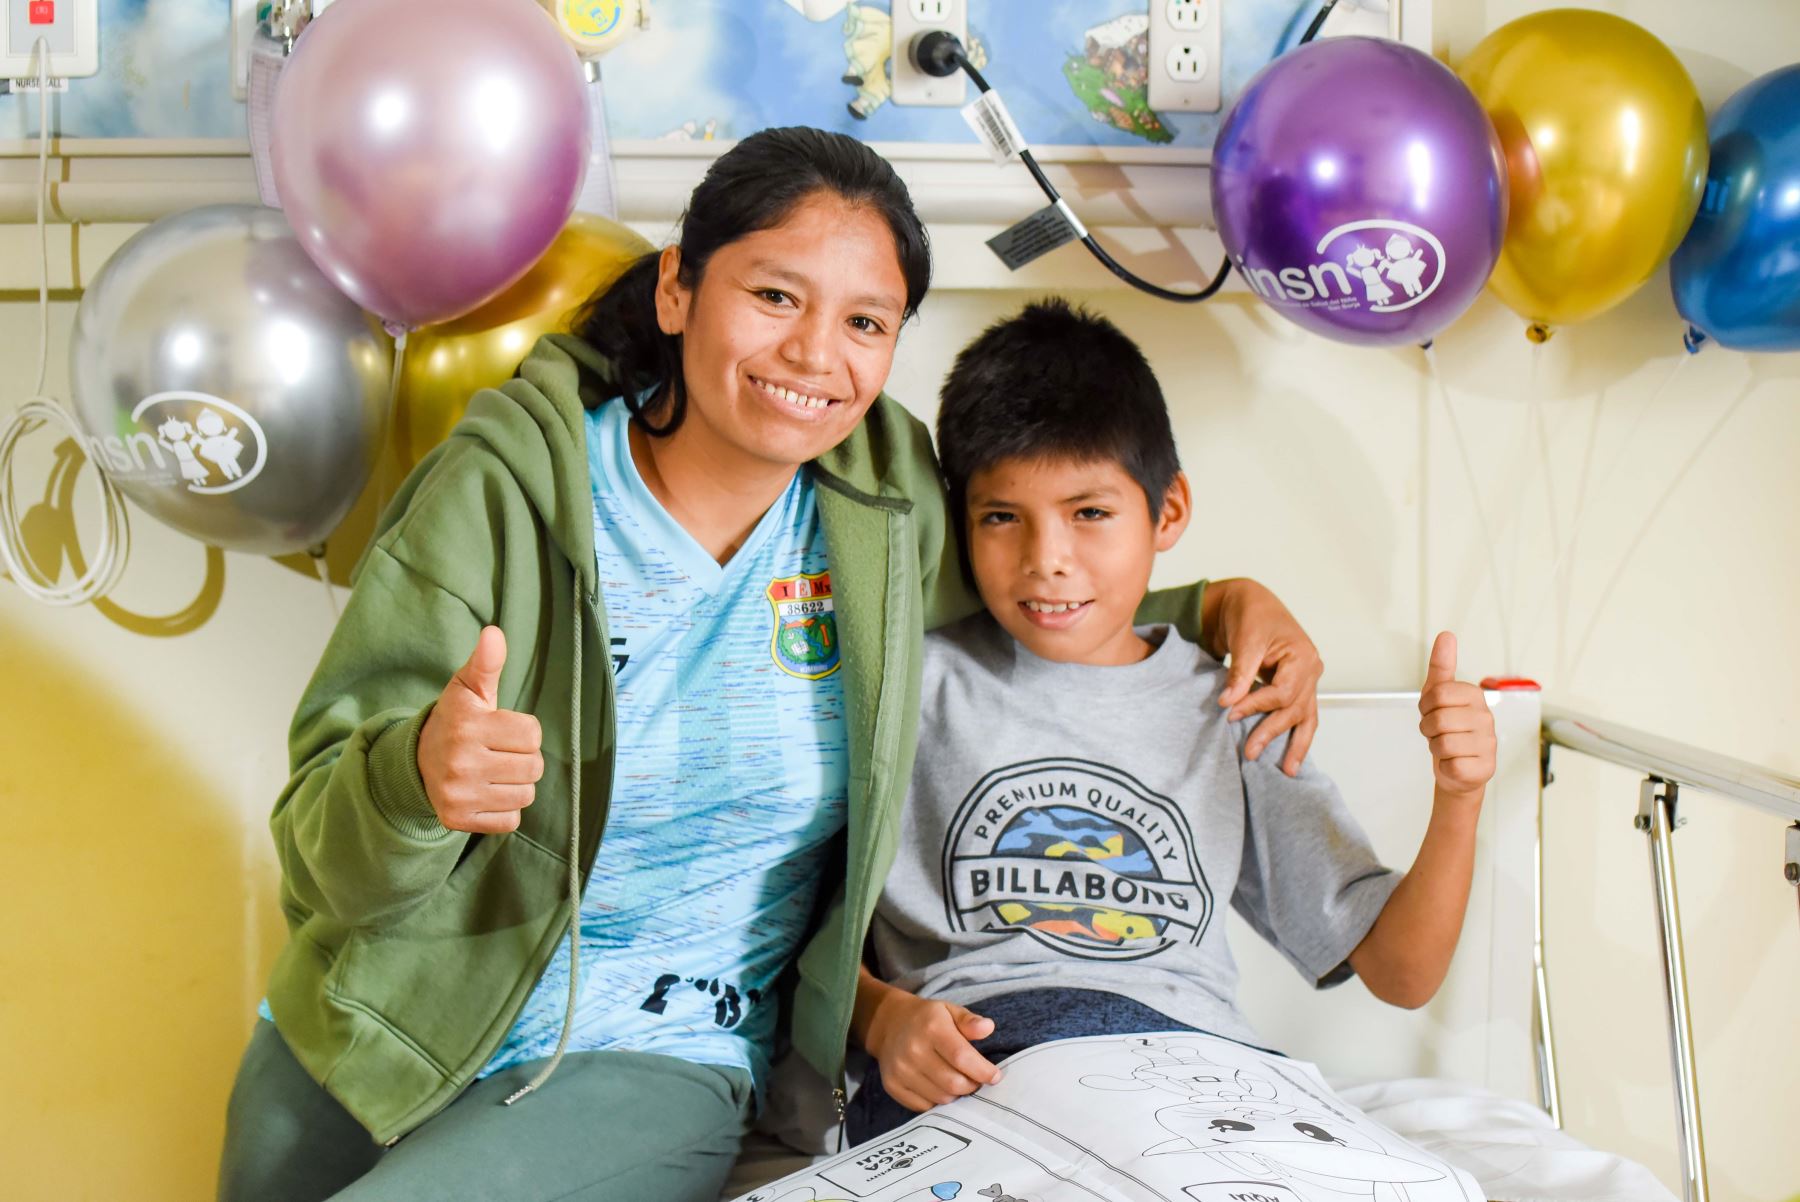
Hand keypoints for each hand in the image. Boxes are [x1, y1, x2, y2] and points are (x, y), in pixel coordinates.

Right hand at [417, 626, 543, 833]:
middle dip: (523, 758)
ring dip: (516, 784)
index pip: (532, 735)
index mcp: (468, 727)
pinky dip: (505, 809)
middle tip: (499, 752)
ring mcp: (458, 794)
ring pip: (525, 794)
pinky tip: (486, 792)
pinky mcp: (457, 819)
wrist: (417, 761)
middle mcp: (461, 762)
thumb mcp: (468, 688)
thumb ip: (486, 662)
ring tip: (494, 772)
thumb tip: (494, 633)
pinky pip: (510, 820)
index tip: (503, 729)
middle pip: (533, 767)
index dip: (524, 731)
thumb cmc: (455, 720)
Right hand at [863, 988, 1002, 1111]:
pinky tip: (938, 1086)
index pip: (962, 1057)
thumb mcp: (949, 1010)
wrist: (889, 1024)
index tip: (995, 1076)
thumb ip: (969, 1021)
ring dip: (955, 1094)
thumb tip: (988, 1028)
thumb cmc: (927, 1019)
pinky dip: (937, 1101)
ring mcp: (901, 1070)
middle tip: (975, 1079)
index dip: (982, 1071)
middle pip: (953, 1083)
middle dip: (972, 1085)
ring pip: (941, 1098)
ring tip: (957, 1080)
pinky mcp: (892, 1086)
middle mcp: (913, 1050)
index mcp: (931, 1028)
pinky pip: (924, 1106)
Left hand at [1213, 579, 1323, 775]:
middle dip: (1272, 732)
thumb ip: (1240, 672)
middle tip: (1250, 753)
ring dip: (1295, 744)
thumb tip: (1228, 703)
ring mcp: (1307, 680)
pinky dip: (1295, 734)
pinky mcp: (1296, 687)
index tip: (1230, 714)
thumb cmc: (1251, 615)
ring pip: (1305, 718)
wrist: (1251, 603)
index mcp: (1303, 656)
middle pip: (1294, 709)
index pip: (1282, 692)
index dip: (1256, 706)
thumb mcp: (1245, 639)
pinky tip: (1290, 756)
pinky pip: (1300, 714)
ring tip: (1288, 771)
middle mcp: (1311, 670)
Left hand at [1418, 632, 1494, 799]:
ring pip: (1442, 744)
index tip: (1431, 711)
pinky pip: (1451, 765)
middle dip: (1428, 729)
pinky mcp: (1485, 767)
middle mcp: (1486, 717)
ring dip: (1436, 748)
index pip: (1437, 694)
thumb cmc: (1447, 728)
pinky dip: (1446, 766)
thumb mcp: (1438, 695)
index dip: (1425, 706)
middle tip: (1437, 732)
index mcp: (1475, 695)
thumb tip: (1446, 635)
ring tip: (1446, 746)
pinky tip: (1455, 762)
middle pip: (1437, 720)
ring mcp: (1489, 743)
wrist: (1458, 769)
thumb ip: (1442, 665)